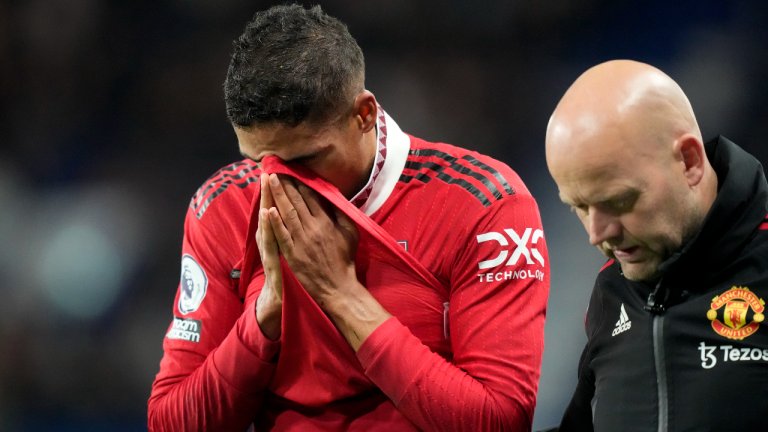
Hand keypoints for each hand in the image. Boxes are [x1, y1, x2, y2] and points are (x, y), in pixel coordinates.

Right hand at [255, 173, 282, 340]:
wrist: (281, 298)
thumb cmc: (292, 273)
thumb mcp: (289, 249)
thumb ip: (291, 231)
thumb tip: (306, 213)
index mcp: (281, 234)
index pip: (279, 206)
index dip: (278, 189)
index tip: (279, 169)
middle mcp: (273, 238)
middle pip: (273, 208)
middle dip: (272, 188)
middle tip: (270, 167)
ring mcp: (272, 247)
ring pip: (269, 219)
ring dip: (267, 200)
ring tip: (266, 181)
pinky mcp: (274, 258)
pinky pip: (272, 240)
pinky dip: (269, 226)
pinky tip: (267, 213)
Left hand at [266, 174, 390, 349]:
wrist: (338, 287)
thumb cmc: (344, 260)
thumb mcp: (351, 233)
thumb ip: (343, 214)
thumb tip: (335, 197)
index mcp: (326, 222)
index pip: (311, 196)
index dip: (300, 181)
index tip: (292, 169)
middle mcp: (313, 228)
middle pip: (296, 201)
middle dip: (285, 183)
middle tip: (275, 167)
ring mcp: (301, 241)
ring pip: (287, 213)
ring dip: (277, 195)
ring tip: (269, 179)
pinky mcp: (292, 254)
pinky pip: (281, 235)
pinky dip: (274, 222)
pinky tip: (267, 209)